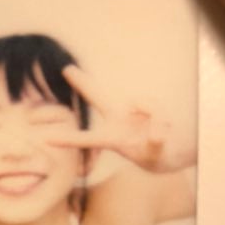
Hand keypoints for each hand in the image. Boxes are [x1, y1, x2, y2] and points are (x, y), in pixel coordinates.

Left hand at [46, 65, 193, 173]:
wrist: (176, 148)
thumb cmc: (159, 155)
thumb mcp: (155, 156)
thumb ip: (156, 143)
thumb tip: (157, 126)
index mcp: (113, 138)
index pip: (88, 139)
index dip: (69, 139)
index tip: (47, 139)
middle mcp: (119, 120)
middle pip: (99, 97)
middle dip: (83, 83)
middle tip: (65, 69)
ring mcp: (134, 111)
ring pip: (145, 104)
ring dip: (158, 119)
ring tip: (161, 133)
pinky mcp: (150, 106)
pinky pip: (159, 111)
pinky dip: (163, 123)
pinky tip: (164, 128)